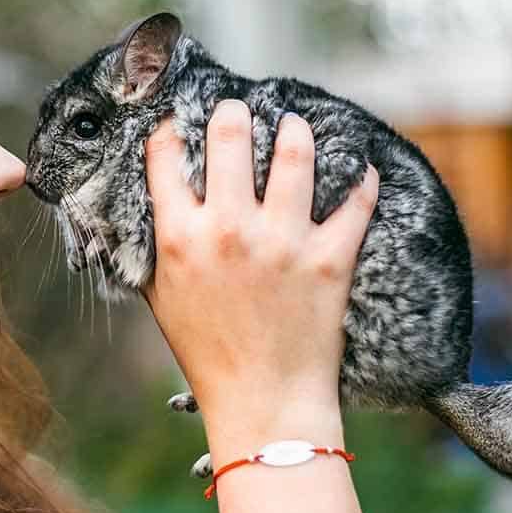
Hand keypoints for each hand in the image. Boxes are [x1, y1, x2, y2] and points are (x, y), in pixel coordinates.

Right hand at [142, 100, 378, 439]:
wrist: (263, 401)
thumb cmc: (207, 352)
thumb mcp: (159, 296)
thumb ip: (151, 244)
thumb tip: (150, 198)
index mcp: (181, 237)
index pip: (166, 155)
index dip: (171, 128)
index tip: (180, 123)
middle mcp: (230, 230)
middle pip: (229, 135)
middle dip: (233, 113)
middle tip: (239, 111)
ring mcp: (283, 242)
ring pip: (295, 152)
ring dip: (294, 129)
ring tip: (293, 125)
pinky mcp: (330, 259)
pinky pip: (355, 200)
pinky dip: (361, 178)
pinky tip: (358, 167)